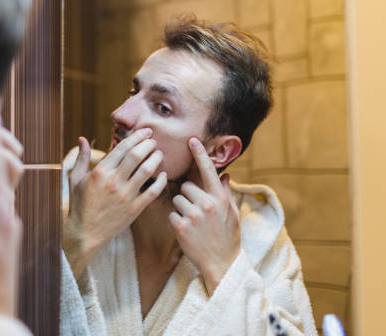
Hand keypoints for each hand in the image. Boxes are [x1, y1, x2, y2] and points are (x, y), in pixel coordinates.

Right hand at [64, 128, 167, 278]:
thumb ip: (81, 158)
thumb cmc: (79, 205)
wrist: (85, 233)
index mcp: (100, 172)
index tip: (146, 132)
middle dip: (148, 144)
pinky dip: (161, 181)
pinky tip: (163, 175)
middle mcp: (114, 181)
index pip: (122, 147)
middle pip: (137, 155)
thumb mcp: (75, 179)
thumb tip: (82, 138)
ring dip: (156, 159)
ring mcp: (125, 196)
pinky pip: (153, 192)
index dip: (137, 136)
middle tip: (154, 141)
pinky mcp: (134, 209)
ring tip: (159, 154)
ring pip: (147, 171)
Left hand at [168, 137, 240, 295]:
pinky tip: (187, 232)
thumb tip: (224, 174)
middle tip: (198, 213)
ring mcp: (193, 215)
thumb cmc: (227, 238)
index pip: (208, 170)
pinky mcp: (181, 226)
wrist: (222, 264)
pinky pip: (172, 214)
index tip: (192, 140)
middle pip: (187, 186)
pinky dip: (176, 222)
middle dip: (188, 196)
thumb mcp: (232, 214)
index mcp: (219, 198)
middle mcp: (207, 203)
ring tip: (194, 224)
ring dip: (182, 209)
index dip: (200, 154)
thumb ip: (225, 193)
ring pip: (177, 199)